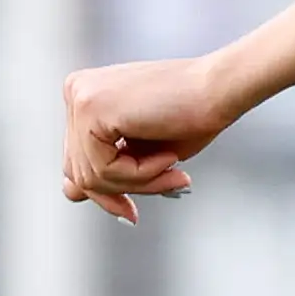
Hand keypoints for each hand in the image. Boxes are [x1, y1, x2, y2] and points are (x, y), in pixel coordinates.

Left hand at [60, 57, 239, 223]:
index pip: (76, 160)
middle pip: (78, 170)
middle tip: (168, 183)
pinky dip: (140, 173)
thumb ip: (105, 167)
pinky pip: (102, 168)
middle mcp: (76, 92)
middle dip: (124, 188)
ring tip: (172, 168)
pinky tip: (167, 156)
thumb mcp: (141, 149)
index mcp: (86, 97)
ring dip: (139, 181)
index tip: (130, 207)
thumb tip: (72, 193)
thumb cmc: (195, 112)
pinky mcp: (90, 107)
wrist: (222, 88)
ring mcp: (80, 97)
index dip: (105, 188)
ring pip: (89, 175)